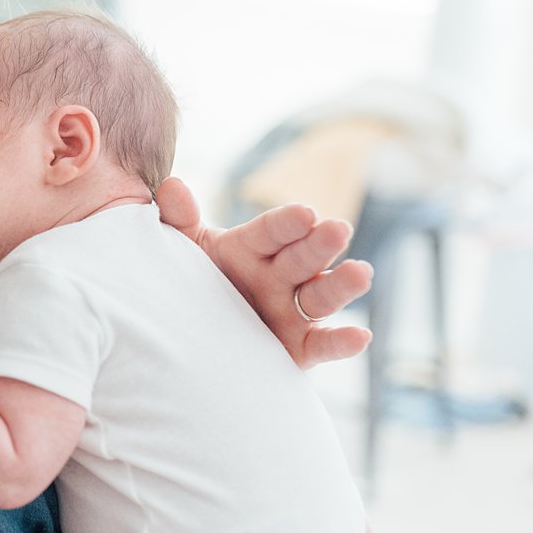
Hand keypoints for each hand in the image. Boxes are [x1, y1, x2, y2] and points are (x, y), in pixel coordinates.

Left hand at [155, 177, 373, 368]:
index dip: (285, 224)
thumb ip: (179, 220)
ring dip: (342, 285)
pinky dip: (342, 342)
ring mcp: (293, 310)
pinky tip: (360, 336)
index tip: (303, 214)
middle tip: (338, 230)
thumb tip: (171, 186)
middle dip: (320, 245)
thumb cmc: (192, 282)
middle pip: (302, 258)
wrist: (190, 336)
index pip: (270, 231)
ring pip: (322, 296)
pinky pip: (323, 344)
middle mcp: (279, 275)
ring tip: (360, 273)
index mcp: (251, 248)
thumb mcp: (184, 251)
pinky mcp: (301, 347)